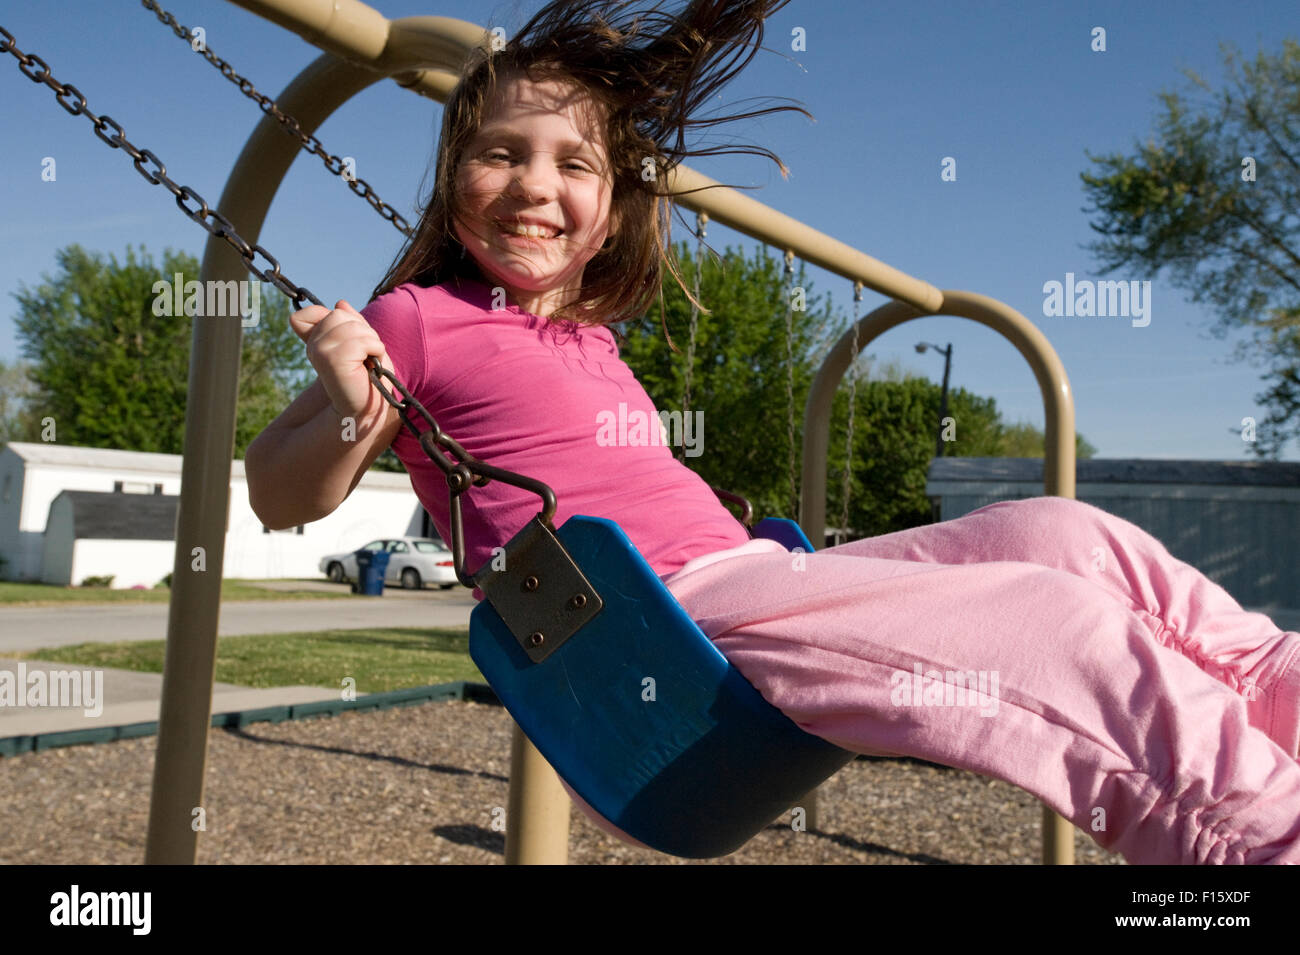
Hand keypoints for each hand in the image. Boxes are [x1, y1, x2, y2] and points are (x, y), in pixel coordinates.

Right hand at [289, 299, 390, 420]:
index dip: (337, 318)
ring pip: (351, 326)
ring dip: (370, 342)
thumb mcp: (360, 343)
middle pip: (338, 314)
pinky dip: (375, 350)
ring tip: (367, 362)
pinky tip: (370, 366)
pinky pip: (360, 340)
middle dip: (361, 331)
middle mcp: (313, 346)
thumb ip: (348, 323)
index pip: (314, 312)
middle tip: (364, 355)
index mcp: (314, 340)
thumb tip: (340, 303)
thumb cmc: (367, 378)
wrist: (368, 410)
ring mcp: (319, 352)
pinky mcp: (331, 360)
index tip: (352, 343)